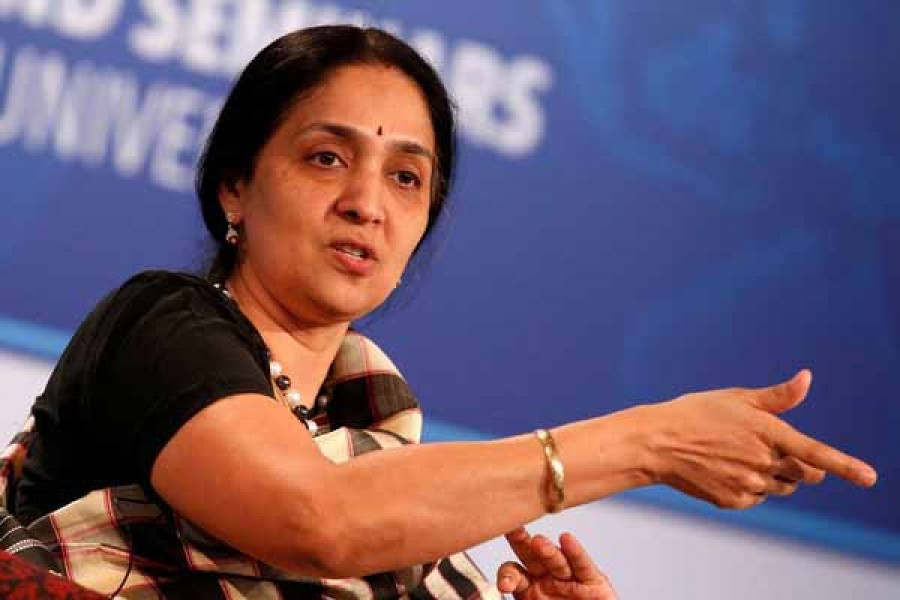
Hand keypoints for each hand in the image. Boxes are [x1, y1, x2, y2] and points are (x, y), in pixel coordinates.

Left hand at [497, 527, 615, 598]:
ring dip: (548, 551)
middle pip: (531, 557)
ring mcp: (569, 578)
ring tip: (539, 543)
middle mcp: (546, 579)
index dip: (507, 576)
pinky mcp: (593, 581)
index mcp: (528, 588)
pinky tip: (567, 540)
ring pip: (556, 561)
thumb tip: (499, 598)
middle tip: (513, 531)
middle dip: (521, 542)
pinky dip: (575, 552)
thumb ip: (523, 597)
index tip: (504, 585)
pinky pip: (582, 566)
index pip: (512, 573)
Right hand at [646, 369, 876, 508]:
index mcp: (768, 433)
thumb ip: (778, 396)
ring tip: (739, 456)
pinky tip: (725, 470)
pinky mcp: (733, 501)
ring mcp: (748, 484)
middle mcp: (762, 462)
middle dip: (800, 466)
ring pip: (782, 487)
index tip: (870, 478)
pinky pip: (757, 498)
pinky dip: (750, 487)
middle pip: (804, 474)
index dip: (846, 466)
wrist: (656, 443)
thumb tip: (807, 378)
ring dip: (774, 475)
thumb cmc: (695, 413)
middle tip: (772, 449)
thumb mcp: (736, 398)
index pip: (816, 453)